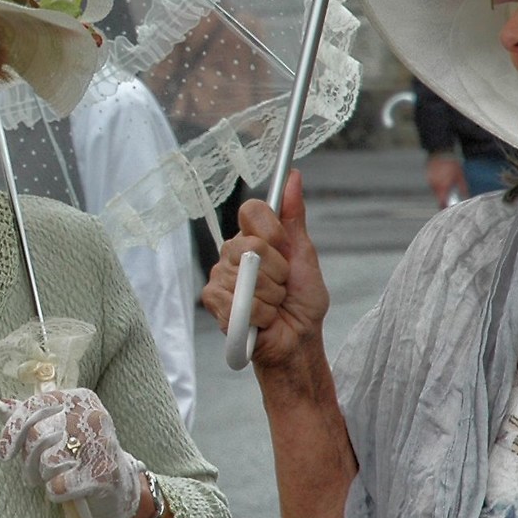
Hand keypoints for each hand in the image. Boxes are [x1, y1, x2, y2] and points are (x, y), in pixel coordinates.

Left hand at [0, 387, 144, 517]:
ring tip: (54, 478)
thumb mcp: (58, 429)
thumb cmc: (81, 454)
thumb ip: (29, 417)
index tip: (2, 454)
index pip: (36, 405)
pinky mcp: (104, 474)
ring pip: (47, 461)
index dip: (13, 430)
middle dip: (28, 459)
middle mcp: (94, 415)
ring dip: (44, 476)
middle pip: (38, 434)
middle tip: (32, 473)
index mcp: (80, 398)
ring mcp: (102, 444)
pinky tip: (64, 491)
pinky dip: (55, 493)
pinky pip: (59, 485)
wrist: (119, 486)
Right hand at [200, 173, 328, 383]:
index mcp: (253, 237)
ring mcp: (220, 275)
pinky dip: (260, 314)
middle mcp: (232, 252)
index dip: (272, 231)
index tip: (284, 248)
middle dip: (277, 272)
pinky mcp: (213, 300)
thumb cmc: (301, 302)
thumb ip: (294, 217)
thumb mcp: (304, 255)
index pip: (252, 210)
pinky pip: (239, 301)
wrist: (296, 341)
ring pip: (247, 276)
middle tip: (282, 286)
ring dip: (270, 297)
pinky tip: (260, 320)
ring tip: (273, 305)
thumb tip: (294, 177)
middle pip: (251, 244)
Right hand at [425, 153, 468, 206]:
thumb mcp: (460, 177)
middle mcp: (435, 185)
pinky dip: (438, 185)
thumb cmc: (452, 164)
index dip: (445, 207)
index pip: (442, 202)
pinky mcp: (428, 177)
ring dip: (441, 191)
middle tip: (451, 197)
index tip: (449, 209)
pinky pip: (433, 184)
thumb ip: (462, 189)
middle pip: (438, 197)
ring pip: (435, 191)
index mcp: (443, 186)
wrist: (441, 152)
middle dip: (444, 199)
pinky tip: (443, 179)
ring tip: (447, 185)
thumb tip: (466, 197)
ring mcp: (430, 181)